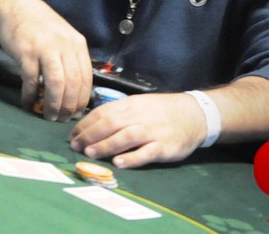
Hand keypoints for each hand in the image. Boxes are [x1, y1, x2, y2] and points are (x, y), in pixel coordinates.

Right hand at [0, 0, 91, 121]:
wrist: (17, 8)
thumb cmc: (43, 28)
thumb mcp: (65, 39)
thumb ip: (72, 60)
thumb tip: (78, 92)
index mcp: (78, 44)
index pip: (86, 78)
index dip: (82, 99)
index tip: (77, 114)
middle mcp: (65, 46)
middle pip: (73, 83)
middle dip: (69, 106)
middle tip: (62, 120)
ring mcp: (45, 48)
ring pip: (56, 83)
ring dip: (53, 104)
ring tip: (49, 116)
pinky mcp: (26, 52)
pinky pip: (31, 80)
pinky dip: (30, 95)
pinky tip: (28, 103)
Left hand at [69, 92, 205, 167]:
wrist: (195, 114)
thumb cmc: (163, 111)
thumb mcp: (141, 104)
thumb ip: (120, 112)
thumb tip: (92, 125)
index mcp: (133, 104)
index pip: (104, 112)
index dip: (86, 124)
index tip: (73, 135)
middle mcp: (141, 116)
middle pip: (111, 123)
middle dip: (90, 135)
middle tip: (75, 146)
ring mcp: (153, 131)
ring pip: (126, 137)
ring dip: (106, 145)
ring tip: (90, 153)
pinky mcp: (164, 147)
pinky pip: (146, 153)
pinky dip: (131, 158)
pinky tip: (119, 163)